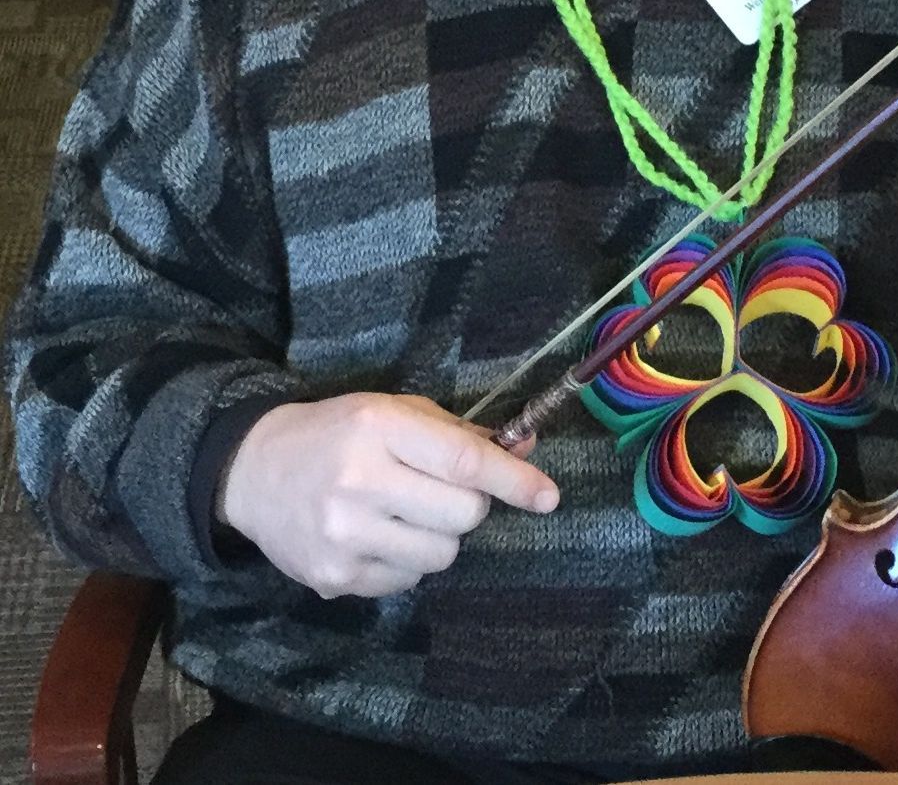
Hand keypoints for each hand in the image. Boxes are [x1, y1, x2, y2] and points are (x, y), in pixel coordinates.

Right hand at [217, 392, 557, 598]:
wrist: (253, 471)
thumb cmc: (336, 432)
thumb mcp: (391, 413)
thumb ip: (457, 432)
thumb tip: (525, 449)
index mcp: (378, 427)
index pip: (463, 460)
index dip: (513, 479)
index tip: (548, 496)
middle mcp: (360, 481)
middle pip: (463, 514)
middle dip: (469, 505)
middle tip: (442, 491)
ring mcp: (345, 535)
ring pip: (441, 554)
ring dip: (439, 536)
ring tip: (405, 512)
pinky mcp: (335, 578)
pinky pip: (407, 579)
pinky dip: (407, 559)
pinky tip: (378, 535)